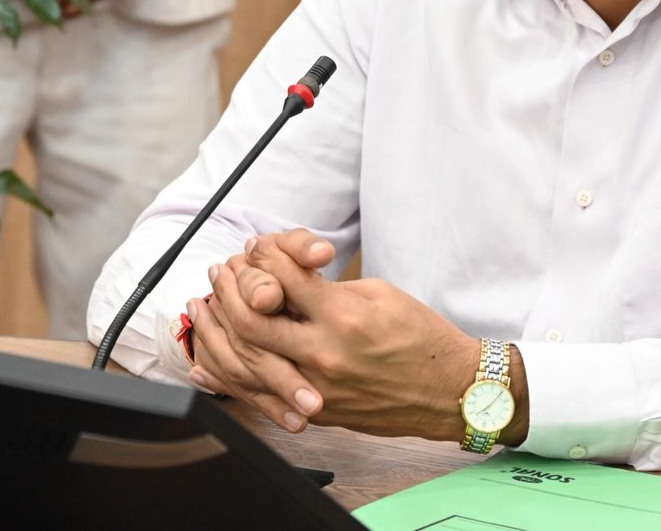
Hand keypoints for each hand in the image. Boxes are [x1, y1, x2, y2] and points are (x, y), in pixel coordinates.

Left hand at [209, 230, 485, 441]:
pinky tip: (209, 359)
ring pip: (249, 360)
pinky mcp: (318, 413)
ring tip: (210, 305)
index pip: (282, 277)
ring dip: (222, 329)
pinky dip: (231, 375)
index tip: (257, 246)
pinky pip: (262, 395)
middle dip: (230, 289)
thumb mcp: (377, 293)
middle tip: (222, 271)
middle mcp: (325, 354)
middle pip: (252, 319)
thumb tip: (286, 274)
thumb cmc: (420, 337)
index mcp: (343, 317)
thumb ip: (327, 287)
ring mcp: (318, 388)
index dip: (263, 255)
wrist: (451, 391)